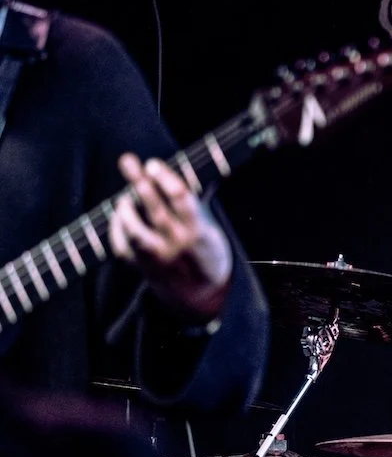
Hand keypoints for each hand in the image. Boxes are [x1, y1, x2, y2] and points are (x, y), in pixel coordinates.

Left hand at [109, 154, 232, 323]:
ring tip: (122, 199)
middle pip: (155, 209)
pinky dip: (117, 229)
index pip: (181, 199)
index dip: (165, 178)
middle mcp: (178, 244)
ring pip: (134, 232)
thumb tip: (159, 174)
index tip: (153, 164)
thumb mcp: (208, 229)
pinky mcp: (142, 267)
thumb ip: (188, 206)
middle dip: (139, 183)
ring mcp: (159, 257)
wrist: (201, 295)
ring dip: (124, 211)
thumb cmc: (204, 250)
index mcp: (199, 231)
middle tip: (127, 161)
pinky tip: (120, 217)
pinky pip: (122, 246)